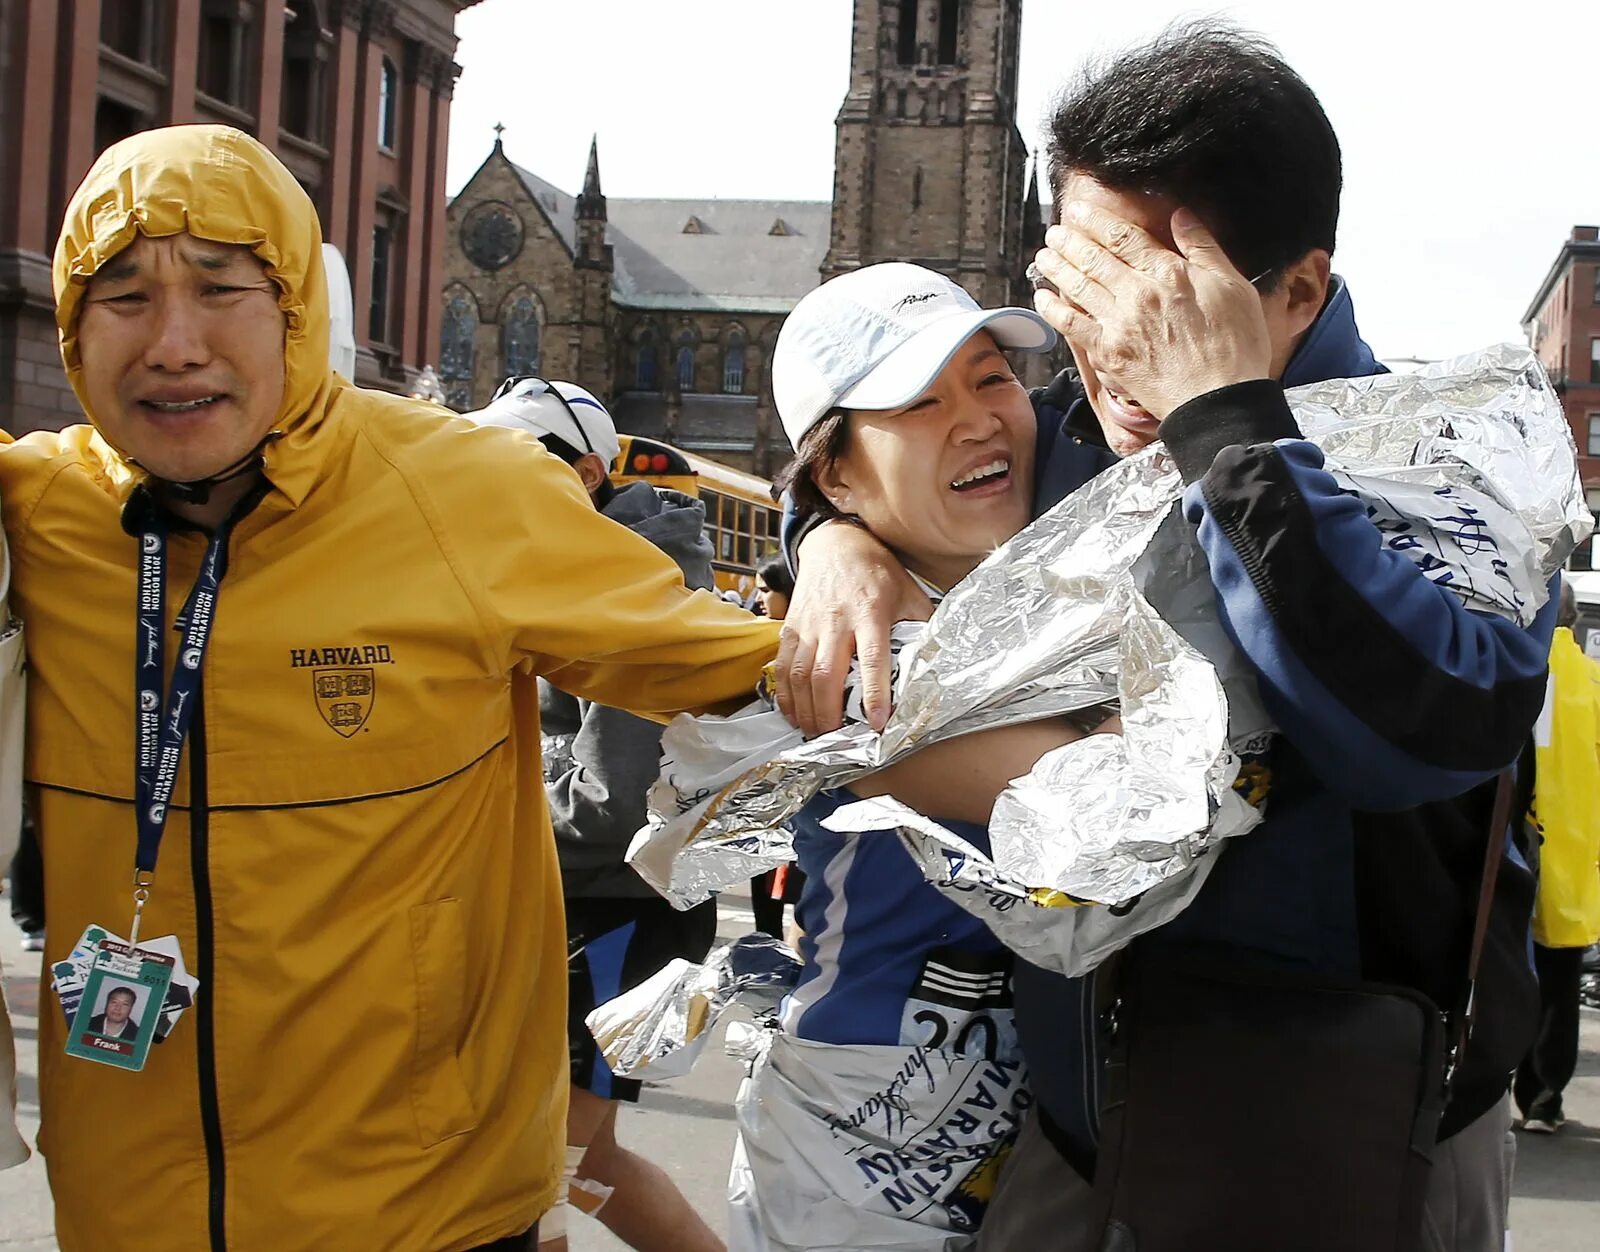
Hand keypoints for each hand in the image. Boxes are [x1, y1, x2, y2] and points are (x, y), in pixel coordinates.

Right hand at [774, 520, 933, 736]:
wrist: (836, 543)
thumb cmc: (878, 572)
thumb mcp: (909, 594)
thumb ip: (921, 629)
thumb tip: (938, 665)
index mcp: (870, 612)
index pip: (872, 658)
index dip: (874, 693)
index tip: (876, 722)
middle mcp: (836, 620)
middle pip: (826, 674)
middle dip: (829, 713)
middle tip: (836, 739)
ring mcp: (809, 624)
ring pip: (800, 674)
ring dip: (805, 710)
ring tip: (815, 732)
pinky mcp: (790, 626)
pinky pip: (782, 666)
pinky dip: (785, 694)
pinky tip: (794, 712)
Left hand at [1031, 203, 1272, 419]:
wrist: (1218, 401)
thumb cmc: (1235, 346)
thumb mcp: (1233, 286)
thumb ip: (1203, 247)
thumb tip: (1182, 216)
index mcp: (1169, 273)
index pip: (1124, 237)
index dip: (1096, 220)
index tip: (1079, 211)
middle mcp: (1138, 294)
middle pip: (1095, 258)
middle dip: (1070, 240)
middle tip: (1055, 230)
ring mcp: (1119, 324)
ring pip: (1079, 286)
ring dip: (1057, 267)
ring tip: (1044, 254)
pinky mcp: (1108, 353)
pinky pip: (1072, 325)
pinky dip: (1053, 309)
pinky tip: (1042, 297)